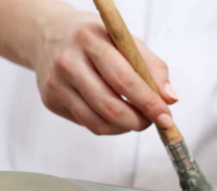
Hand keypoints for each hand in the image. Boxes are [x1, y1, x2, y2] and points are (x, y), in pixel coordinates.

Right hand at [32, 6, 176, 134]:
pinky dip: (105, 125)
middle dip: (136, 120)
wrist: (47, 36)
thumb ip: (150, 66)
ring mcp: (56, 85)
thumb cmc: (91, 38)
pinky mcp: (51, 102)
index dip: (148, 102)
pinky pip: (85, 122)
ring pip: (96, 122)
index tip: (165, 116)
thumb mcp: (122, 39)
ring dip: (121, 128)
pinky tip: (113, 117)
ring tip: (134, 122)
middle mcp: (68, 63)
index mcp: (90, 40)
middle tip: (150, 122)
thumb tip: (169, 99)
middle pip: (108, 106)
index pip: (124, 79)